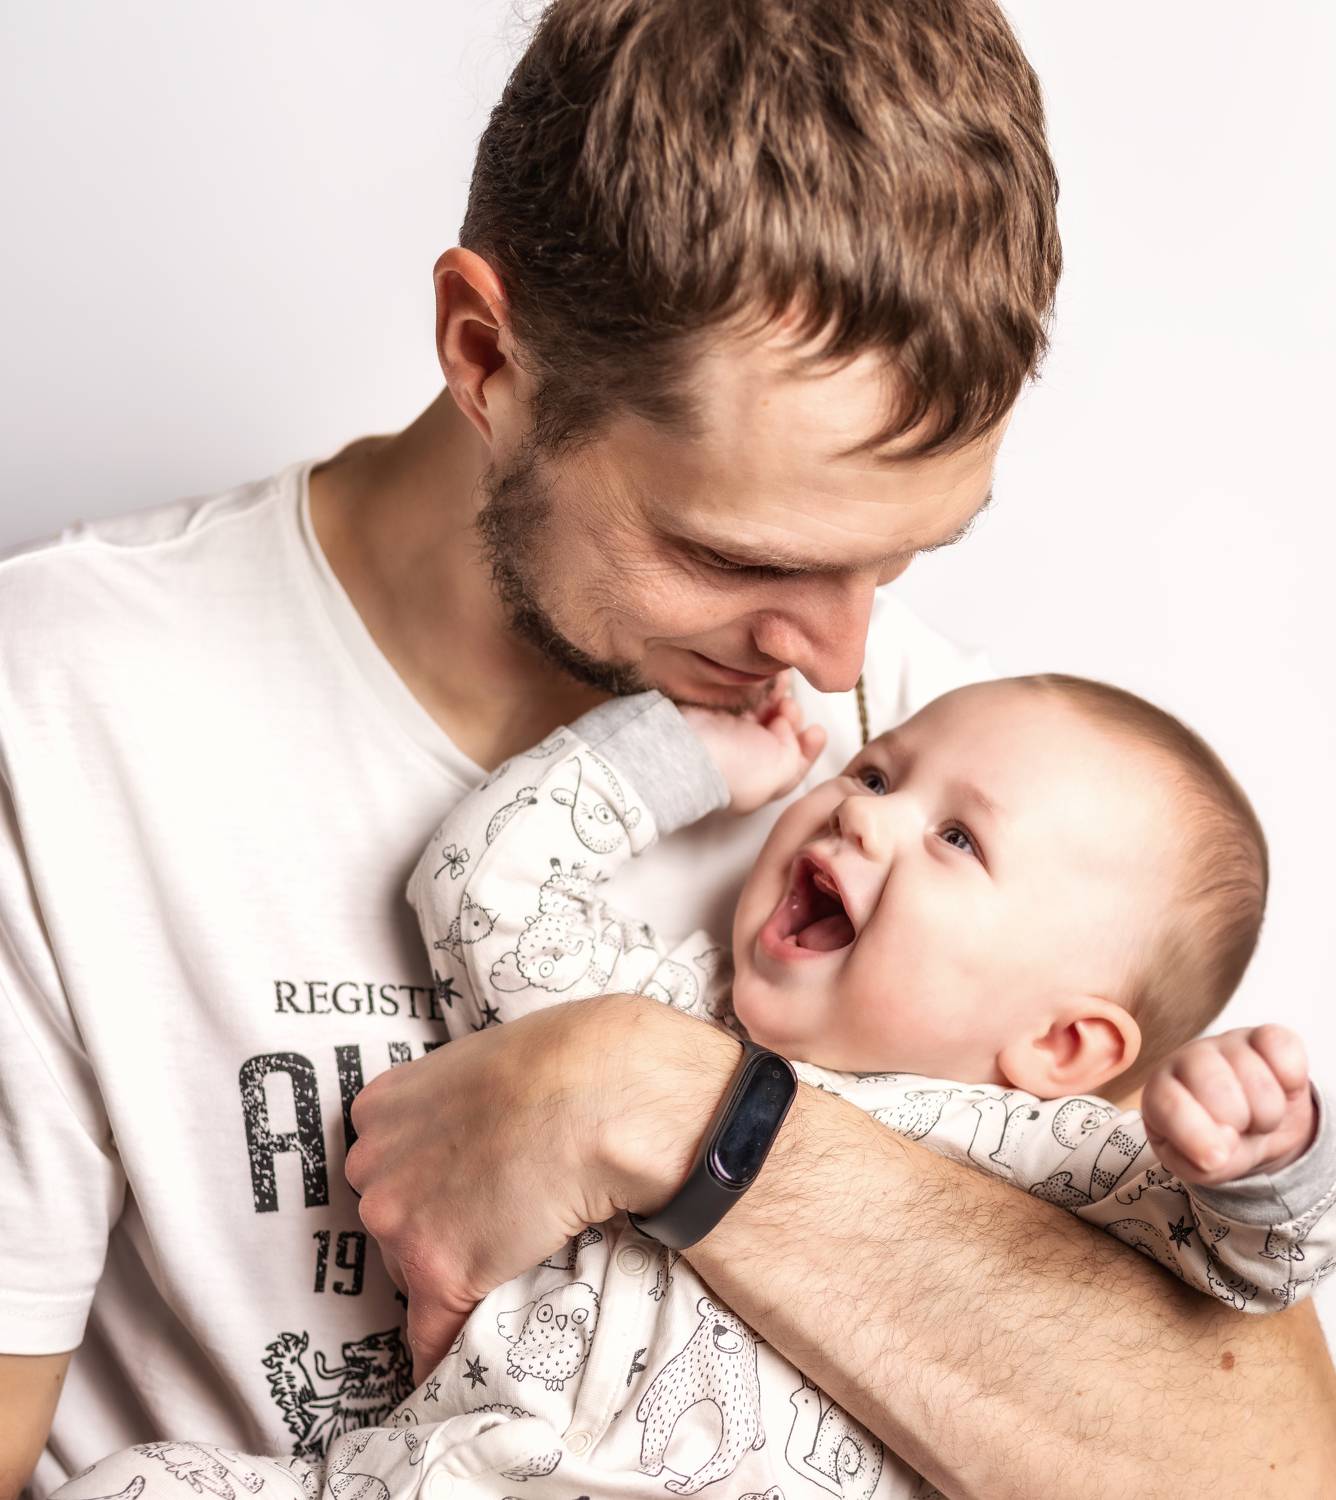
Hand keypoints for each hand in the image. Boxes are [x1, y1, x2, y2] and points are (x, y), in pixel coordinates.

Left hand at [344, 992, 735, 1380]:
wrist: (598, 1097)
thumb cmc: (564, 1063)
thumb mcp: (482, 1061)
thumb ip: (458, 1100)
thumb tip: (483, 1124)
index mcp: (381, 1104)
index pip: (387, 1162)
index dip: (427, 1179)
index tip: (456, 1190)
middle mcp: (373, 1162)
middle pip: (390, 1216)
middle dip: (431, 1224)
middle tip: (491, 1218)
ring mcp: (400, 1219)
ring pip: (409, 1272)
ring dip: (449, 1277)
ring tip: (506, 1260)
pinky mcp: (438, 1271)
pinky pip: (429, 1334)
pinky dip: (443, 1354)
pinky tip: (452, 1369)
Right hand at [681, 673, 826, 813]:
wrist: (688, 744)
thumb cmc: (736, 766)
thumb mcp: (782, 771)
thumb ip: (796, 754)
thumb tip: (787, 731)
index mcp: (758, 784)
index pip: (790, 765)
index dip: (809, 747)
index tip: (817, 730)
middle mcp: (743, 761)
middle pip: (777, 736)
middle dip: (791, 719)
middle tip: (791, 708)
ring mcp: (727, 736)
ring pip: (762, 715)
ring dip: (778, 701)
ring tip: (783, 690)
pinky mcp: (715, 712)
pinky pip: (745, 697)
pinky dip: (759, 688)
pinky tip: (771, 679)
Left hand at [1141, 1025, 1316, 1185]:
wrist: (1257, 1128)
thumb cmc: (1217, 1143)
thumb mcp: (1199, 1167)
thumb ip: (1199, 1162)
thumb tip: (1218, 1151)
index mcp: (1160, 1091)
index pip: (1168, 1104)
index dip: (1196, 1135)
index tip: (1216, 1158)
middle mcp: (1188, 1058)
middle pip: (1217, 1089)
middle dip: (1238, 1123)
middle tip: (1239, 1129)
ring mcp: (1227, 1042)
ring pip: (1258, 1080)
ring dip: (1268, 1113)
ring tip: (1258, 1116)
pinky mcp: (1265, 1036)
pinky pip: (1283, 1049)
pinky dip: (1290, 1079)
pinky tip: (1281, 1088)